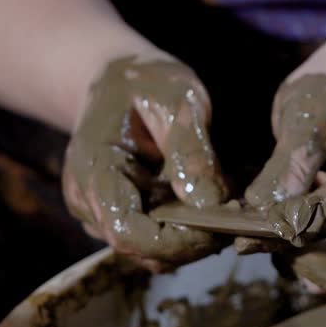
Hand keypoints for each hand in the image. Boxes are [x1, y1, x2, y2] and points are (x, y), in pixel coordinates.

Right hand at [63, 54, 226, 270]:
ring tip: (227, 211)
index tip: (219, 228)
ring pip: (149, 250)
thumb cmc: (144, 81)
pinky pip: (152, 237)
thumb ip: (190, 149)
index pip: (128, 232)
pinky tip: (210, 208)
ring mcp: (100, 212)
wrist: (116, 77)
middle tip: (237, 218)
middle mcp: (88, 201)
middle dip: (190, 243)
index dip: (175, 241)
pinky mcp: (119, 214)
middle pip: (140, 249)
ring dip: (190, 240)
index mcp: (94, 171)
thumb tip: (210, 204)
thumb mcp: (175, 98)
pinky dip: (183, 231)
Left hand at [243, 35, 325, 292]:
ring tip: (265, 221)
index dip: (287, 227)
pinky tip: (280, 221)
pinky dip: (301, 254)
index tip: (241, 232)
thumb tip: (260, 212)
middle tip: (251, 232)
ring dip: (297, 259)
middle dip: (297, 254)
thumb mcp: (309, 116)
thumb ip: (289, 165)